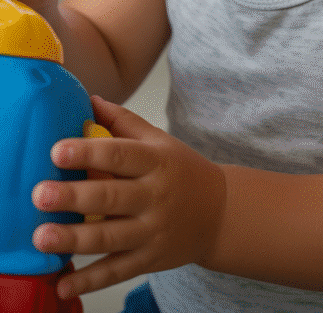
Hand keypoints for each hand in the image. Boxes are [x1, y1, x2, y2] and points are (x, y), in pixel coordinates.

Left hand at [31, 96, 226, 299]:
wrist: (220, 212)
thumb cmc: (181, 170)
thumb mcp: (159, 140)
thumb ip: (123, 121)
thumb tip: (89, 101)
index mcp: (155, 161)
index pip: (120, 155)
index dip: (88, 152)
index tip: (57, 151)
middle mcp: (154, 196)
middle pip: (111, 197)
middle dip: (74, 197)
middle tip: (41, 194)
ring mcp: (152, 231)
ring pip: (110, 237)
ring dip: (74, 239)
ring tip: (43, 236)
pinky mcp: (149, 260)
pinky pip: (117, 271)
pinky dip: (90, 280)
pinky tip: (64, 282)